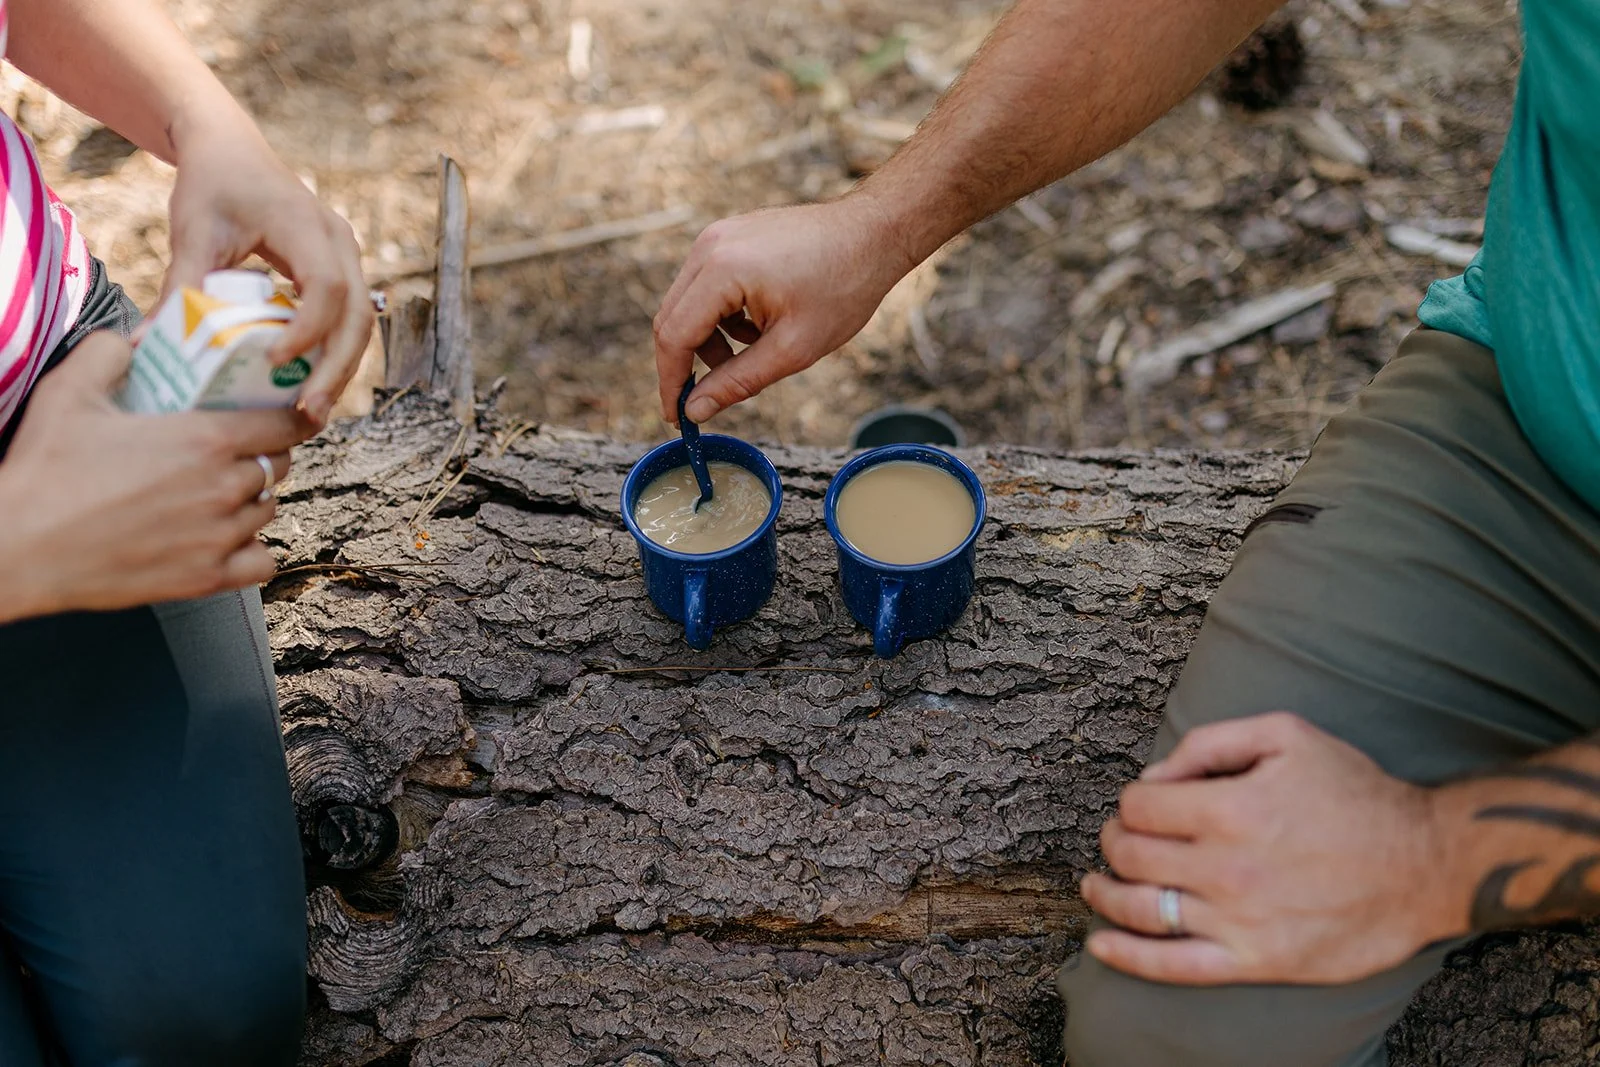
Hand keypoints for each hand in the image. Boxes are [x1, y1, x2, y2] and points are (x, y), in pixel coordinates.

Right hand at [0, 332, 310, 621]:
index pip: (285, 424)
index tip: (293, 416)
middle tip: (236, 453)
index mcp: (206, 440)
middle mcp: (225, 488)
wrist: (21, 546)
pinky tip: (227, 539)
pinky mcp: (207, 578)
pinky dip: (253, 550)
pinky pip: (262, 562)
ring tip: (220, 493)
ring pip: (268, 510)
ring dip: (253, 499)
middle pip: (277, 467)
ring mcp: (220, 537)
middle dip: (263, 455)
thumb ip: (109, 353)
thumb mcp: (70, 392)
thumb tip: (133, 342)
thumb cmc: (46, 471)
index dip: (293, 417)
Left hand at [162, 122, 372, 426]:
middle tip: (309, 412)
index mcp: (305, 224)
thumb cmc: (212, 185)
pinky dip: (334, 353)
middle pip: (358, 315)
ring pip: (361, 323)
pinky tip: (309, 384)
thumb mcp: (192, 232)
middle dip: (336, 367)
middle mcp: (338, 240)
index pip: (325, 285)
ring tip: (312, 411)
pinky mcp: (339, 269)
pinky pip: (349, 318)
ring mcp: (346, 255)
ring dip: (340, 368)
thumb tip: (146, 345)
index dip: (307, 329)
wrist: (231, 149)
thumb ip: (179, 286)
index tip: (274, 361)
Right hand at [652, 195, 916, 424]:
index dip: (671, 382)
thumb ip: (737, 381)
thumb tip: (695, 410)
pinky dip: (722, 315)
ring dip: (710, 339)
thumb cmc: (844, 287)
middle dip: (687, 363)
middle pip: (672, 318)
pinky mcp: (729, 236)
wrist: (873, 233)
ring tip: (756, 351)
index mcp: (722, 270)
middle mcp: (710, 246)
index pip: (674, 336)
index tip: (677, 417)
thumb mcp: (793, 348)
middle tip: (707, 398)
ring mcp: (718, 236)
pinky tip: (761, 324)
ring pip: (688, 303)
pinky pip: (707, 285)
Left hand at [1079, 712, 1455, 985]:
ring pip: (1141, 909)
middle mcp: (1228, 868)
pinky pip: (1173, 966)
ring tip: (1095, 883)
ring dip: (1105, 893)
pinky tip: (1101, 944)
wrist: (1426, 864)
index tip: (1145, 803)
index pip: (1140, 806)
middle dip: (1115, 841)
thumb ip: (1211, 744)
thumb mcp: (1286, 735)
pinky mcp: (1256, 962)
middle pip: (1132, 855)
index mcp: (1231, 809)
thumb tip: (1156, 776)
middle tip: (1120, 837)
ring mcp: (1239, 921)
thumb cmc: (1356, 793)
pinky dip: (1127, 957)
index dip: (1134, 800)